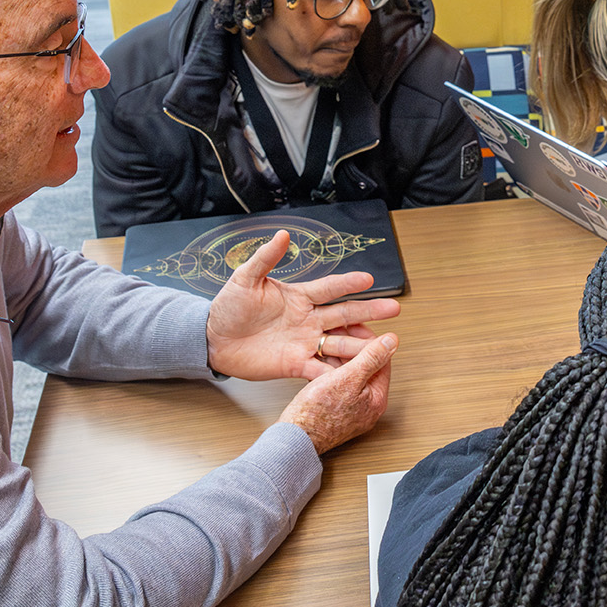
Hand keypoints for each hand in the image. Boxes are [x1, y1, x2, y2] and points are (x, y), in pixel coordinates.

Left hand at [205, 230, 400, 381]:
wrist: (213, 340)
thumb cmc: (228, 307)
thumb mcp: (245, 278)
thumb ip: (266, 258)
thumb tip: (283, 235)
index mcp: (298, 297)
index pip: (329, 288)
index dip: (348, 283)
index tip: (368, 279)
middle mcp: (307, 319)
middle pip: (344, 314)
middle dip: (368, 311)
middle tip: (392, 308)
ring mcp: (304, 342)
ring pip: (339, 342)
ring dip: (359, 344)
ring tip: (382, 344)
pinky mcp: (296, 364)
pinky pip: (321, 368)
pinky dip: (337, 371)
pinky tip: (355, 372)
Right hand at [279, 332, 395, 453]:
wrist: (294, 438)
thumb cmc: (317, 415)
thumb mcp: (347, 379)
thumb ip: (371, 358)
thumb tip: (392, 341)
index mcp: (377, 399)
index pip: (382, 361)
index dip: (369, 339)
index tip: (357, 327)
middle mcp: (367, 406)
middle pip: (366, 368)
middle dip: (353, 348)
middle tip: (341, 333)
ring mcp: (352, 410)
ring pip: (351, 375)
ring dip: (341, 358)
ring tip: (327, 345)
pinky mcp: (336, 411)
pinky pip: (338, 385)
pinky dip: (332, 371)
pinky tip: (321, 364)